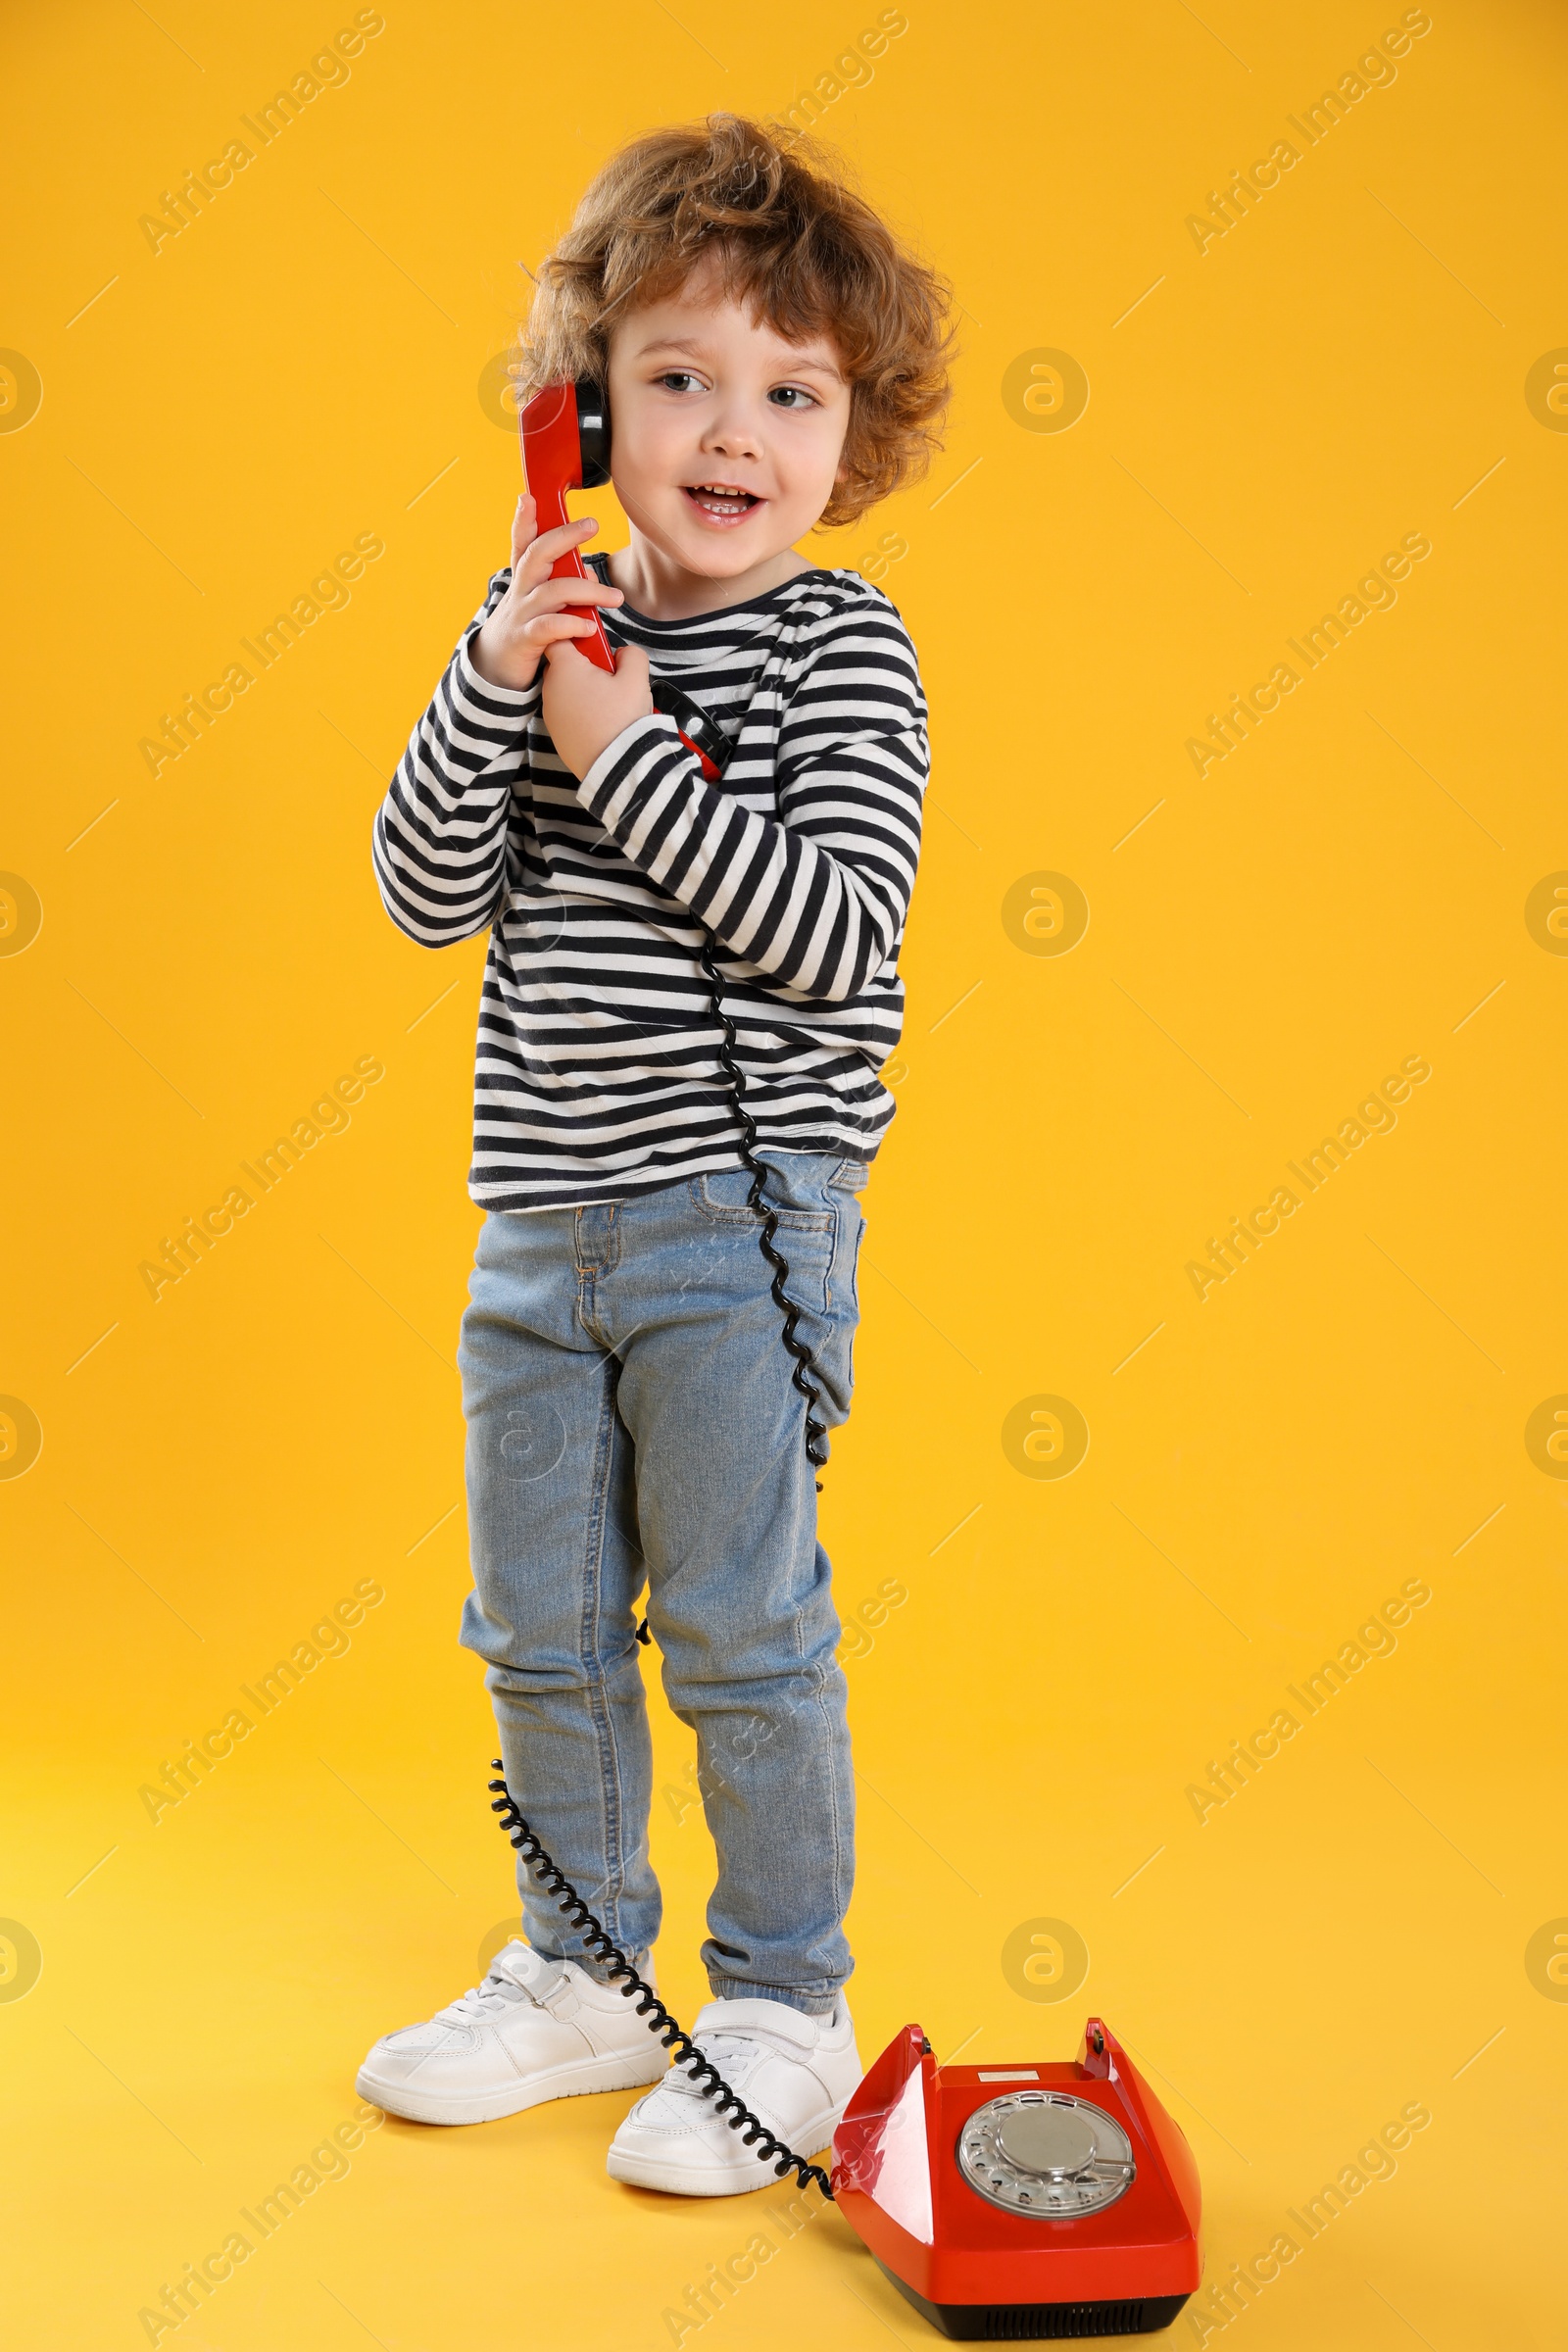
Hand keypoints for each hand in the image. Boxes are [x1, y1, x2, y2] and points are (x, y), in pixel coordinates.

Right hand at [469, 494, 624, 690]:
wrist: (498, 666)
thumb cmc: (528, 626)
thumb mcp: (543, 600)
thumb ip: (566, 582)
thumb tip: (590, 572)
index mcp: (525, 577)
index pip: (523, 542)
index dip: (524, 519)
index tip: (529, 497)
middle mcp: (520, 589)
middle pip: (538, 554)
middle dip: (565, 536)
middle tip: (593, 524)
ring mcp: (521, 613)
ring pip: (553, 591)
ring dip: (588, 590)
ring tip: (615, 597)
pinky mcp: (524, 639)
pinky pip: (548, 627)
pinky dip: (570, 625)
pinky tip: (589, 627)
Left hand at [541, 635, 654, 781]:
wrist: (616, 766)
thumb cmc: (622, 720)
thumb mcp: (636, 678)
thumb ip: (631, 654)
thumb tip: (624, 654)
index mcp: (565, 668)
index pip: (559, 636)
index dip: (579, 636)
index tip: (596, 643)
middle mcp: (551, 688)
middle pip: (564, 664)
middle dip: (585, 665)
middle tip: (610, 676)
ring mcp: (551, 712)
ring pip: (566, 689)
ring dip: (584, 689)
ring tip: (609, 702)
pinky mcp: (556, 733)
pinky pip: (567, 712)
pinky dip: (581, 711)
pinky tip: (602, 720)